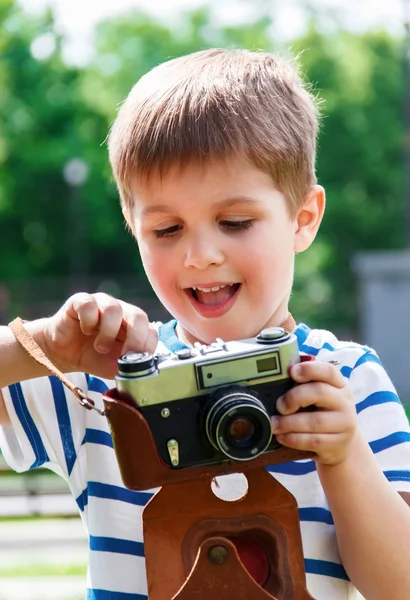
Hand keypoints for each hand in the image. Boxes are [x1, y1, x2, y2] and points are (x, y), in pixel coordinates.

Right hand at [42, 292, 157, 377]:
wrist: (62, 354)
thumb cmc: (92, 357)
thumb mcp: (115, 367)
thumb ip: (132, 366)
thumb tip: (146, 370)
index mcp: (133, 326)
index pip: (151, 330)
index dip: (147, 346)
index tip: (138, 363)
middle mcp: (121, 311)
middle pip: (138, 315)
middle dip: (135, 338)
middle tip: (125, 355)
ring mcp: (101, 303)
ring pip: (114, 309)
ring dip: (108, 333)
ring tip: (100, 347)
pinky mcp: (81, 300)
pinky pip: (89, 305)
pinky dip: (88, 322)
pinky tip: (84, 331)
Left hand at [270, 361, 356, 465]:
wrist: (343, 444)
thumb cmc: (323, 413)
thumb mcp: (318, 396)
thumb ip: (304, 385)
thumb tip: (281, 374)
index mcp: (338, 384)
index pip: (328, 371)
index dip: (309, 369)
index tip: (291, 372)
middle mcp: (344, 401)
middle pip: (320, 392)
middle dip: (294, 398)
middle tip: (279, 406)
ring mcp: (344, 423)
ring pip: (314, 421)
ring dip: (289, 423)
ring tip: (274, 424)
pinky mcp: (338, 443)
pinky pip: (312, 440)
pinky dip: (293, 439)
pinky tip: (282, 436)